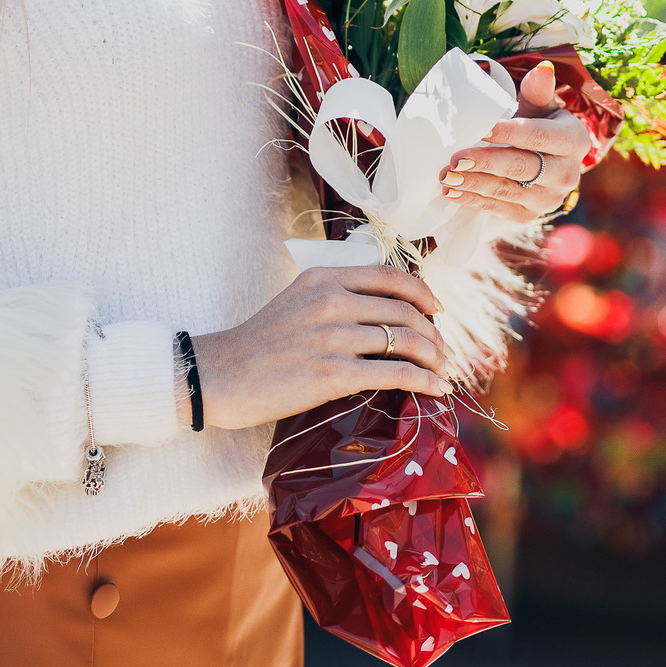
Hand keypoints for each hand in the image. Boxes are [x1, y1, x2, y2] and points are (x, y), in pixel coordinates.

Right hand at [190, 264, 449, 431]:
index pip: (389, 276)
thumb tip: (382, 309)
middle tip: (444, 351)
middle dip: (434, 333)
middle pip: (404, 310)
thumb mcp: (297, 299)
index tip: (437, 310)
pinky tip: (435, 390)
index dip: (422, 293)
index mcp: (323, 277)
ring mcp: (333, 337)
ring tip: (443, 371)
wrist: (222, 374)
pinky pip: (395, 373)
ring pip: (405, 340)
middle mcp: (331, 300)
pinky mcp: (333, 374)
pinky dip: (424, 381)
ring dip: (434, 358)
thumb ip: (335, 295)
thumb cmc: (260, 342)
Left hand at [438, 60, 589, 223]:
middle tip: (455, 158)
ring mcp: (550, 199)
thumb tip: (543, 68)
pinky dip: (473, 200)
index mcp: (575, 141)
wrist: (545, 160)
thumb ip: (538, 91)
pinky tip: (452, 192)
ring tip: (446, 175)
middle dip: (487, 163)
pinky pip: (499, 209)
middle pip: (523, 167)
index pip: (539, 136)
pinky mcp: (530, 215)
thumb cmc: (538, 124)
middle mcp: (567, 174)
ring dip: (474, 183)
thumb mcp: (540, 107)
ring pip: (508, 191)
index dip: (510, 133)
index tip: (481, 129)